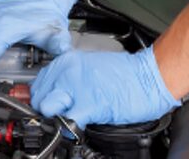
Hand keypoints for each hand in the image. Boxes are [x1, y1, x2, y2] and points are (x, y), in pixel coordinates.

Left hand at [30, 47, 179, 125]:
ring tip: (68, 120)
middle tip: (59, 115)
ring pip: (47, 108)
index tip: (48, 106)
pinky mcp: (90, 104)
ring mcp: (77, 87)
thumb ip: (69, 79)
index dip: (41, 98)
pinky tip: (78, 126)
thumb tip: (55, 95)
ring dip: (54, 118)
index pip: (37, 83)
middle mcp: (68, 70)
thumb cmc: (126, 75)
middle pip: (38, 97)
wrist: (151, 77)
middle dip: (46, 110)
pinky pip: (67, 121)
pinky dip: (69, 129)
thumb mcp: (89, 69)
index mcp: (68, 61)